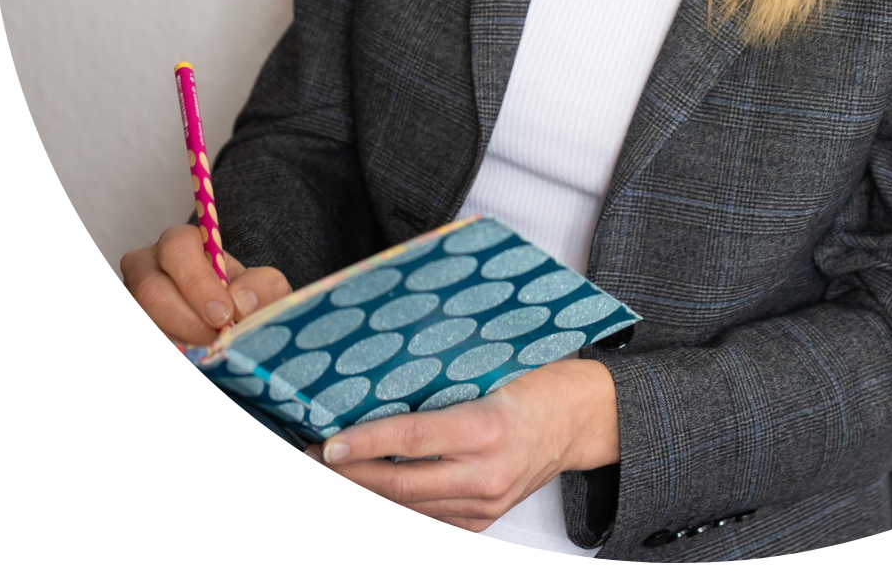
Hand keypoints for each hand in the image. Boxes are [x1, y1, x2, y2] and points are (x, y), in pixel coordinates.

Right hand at [120, 224, 290, 344]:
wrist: (226, 322)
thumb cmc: (240, 297)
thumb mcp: (261, 287)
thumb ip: (263, 287)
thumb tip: (242, 302)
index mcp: (180, 244)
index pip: (178, 249)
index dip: (199, 284)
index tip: (223, 315)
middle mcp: (146, 267)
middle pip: (151, 291)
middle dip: (186, 321)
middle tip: (215, 339)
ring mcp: (132, 298)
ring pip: (144, 317)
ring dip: (177, 338)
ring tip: (206, 350)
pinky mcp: (136, 317)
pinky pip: (150, 333)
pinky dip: (171, 346)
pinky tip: (191, 355)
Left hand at [308, 359, 619, 531]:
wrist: (580, 421)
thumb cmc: (537, 384)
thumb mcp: (492, 371)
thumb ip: (441, 382)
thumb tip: (378, 377)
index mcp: (488, 429)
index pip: (411, 439)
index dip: (364, 444)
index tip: (327, 444)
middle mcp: (486, 474)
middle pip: (400, 483)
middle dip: (348, 475)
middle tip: (311, 457)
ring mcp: (484, 504)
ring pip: (410, 506)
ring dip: (368, 490)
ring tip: (333, 470)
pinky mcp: (483, 520)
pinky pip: (428, 517)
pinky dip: (398, 503)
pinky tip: (373, 486)